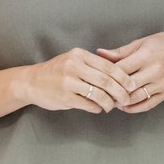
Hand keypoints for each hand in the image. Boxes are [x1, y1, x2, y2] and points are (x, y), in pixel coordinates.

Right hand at [20, 47, 138, 113]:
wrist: (31, 82)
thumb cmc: (57, 71)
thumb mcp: (73, 60)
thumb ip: (92, 65)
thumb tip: (119, 76)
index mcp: (79, 55)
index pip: (108, 66)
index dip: (123, 77)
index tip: (132, 85)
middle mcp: (74, 66)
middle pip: (106, 80)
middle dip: (120, 91)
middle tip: (127, 99)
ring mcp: (68, 82)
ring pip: (98, 93)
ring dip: (109, 102)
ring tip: (112, 106)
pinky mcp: (64, 97)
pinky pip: (87, 104)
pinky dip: (97, 107)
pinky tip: (99, 108)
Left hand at [96, 32, 163, 113]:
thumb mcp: (143, 42)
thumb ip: (121, 51)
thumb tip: (99, 53)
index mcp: (147, 56)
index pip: (121, 68)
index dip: (107, 74)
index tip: (97, 76)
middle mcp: (155, 71)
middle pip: (127, 86)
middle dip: (111, 90)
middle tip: (99, 92)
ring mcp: (161, 84)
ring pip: (135, 98)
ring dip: (120, 101)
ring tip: (109, 99)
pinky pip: (147, 105)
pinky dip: (133, 108)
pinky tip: (124, 106)